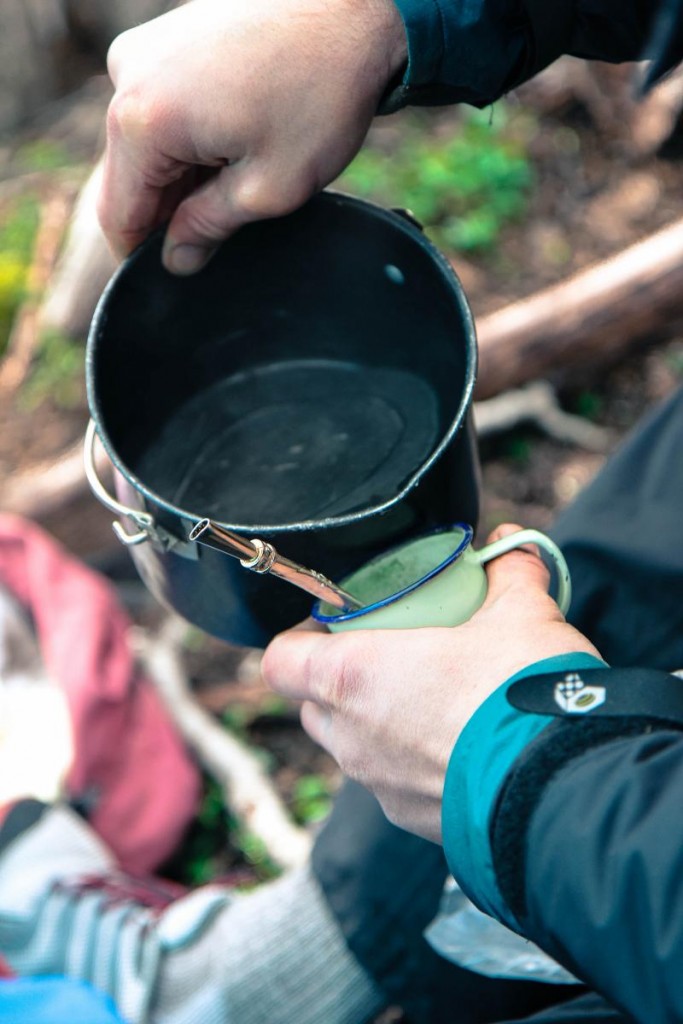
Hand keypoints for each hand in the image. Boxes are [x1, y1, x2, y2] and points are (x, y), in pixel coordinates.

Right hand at [97, 0, 406, 272]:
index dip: (144, 254)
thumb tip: (176, 259)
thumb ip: (210, 228)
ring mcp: (145, 49)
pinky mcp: (168, 36)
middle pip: (130, 177)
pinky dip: (191, 133)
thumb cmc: (320, 96)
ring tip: (244, 169)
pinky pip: (162, 105)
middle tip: (229, 223)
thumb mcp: (268, 189)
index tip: (180, 269)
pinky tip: (238, 136)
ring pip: (147, 142)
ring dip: (184, 171)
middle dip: (170, 209)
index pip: (120, 214)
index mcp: (143, 121)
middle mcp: (127, 77)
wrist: (355, 9)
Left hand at [261, 525, 600, 841]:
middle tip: (390, 654)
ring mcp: (380, 784)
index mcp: (353, 677)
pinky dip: (414, 762)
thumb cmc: (518, 693)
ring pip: (354, 746)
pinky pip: (395, 782)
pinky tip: (462, 744)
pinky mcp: (413, 818)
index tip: (334, 623)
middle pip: (316, 702)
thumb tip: (513, 545)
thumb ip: (510, 572)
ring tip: (431, 698)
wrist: (562, 787)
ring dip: (378, 721)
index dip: (299, 638)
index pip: (281, 661)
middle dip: (343, 678)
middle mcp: (352, 737)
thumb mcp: (521, 613)